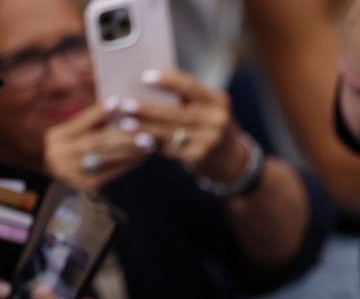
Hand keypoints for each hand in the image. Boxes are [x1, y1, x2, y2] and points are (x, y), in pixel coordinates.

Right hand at [45, 101, 154, 193]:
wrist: (61, 190)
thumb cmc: (73, 158)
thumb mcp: (73, 139)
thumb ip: (90, 125)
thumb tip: (116, 105)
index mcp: (56, 137)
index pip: (81, 121)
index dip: (99, 112)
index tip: (118, 102)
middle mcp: (60, 154)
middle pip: (97, 140)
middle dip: (124, 135)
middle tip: (145, 132)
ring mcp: (72, 172)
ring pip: (107, 156)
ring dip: (130, 150)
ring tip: (148, 145)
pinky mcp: (85, 186)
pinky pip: (111, 173)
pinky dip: (127, 164)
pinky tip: (140, 159)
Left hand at [124, 69, 248, 183]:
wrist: (233, 161)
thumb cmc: (213, 125)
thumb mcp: (210, 107)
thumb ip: (187, 96)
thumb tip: (149, 81)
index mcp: (218, 101)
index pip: (191, 87)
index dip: (168, 81)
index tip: (145, 76)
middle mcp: (216, 120)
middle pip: (176, 113)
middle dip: (149, 109)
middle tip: (126, 104)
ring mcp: (208, 141)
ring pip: (169, 133)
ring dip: (145, 128)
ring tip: (125, 123)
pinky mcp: (198, 158)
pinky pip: (169, 148)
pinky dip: (152, 143)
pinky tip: (137, 139)